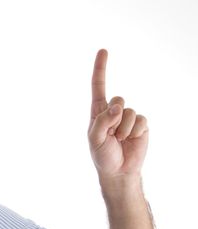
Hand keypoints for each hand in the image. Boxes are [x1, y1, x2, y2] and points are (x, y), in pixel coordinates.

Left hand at [88, 49, 148, 179]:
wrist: (119, 170)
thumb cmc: (102, 155)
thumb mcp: (95, 138)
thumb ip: (103, 121)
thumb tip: (117, 106)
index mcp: (98, 111)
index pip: (98, 86)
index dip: (100, 69)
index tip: (103, 50)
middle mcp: (113, 111)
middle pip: (118, 99)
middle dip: (115, 117)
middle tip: (111, 134)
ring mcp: (128, 117)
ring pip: (130, 112)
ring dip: (124, 129)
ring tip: (120, 140)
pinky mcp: (141, 124)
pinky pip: (141, 120)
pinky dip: (135, 132)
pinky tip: (131, 140)